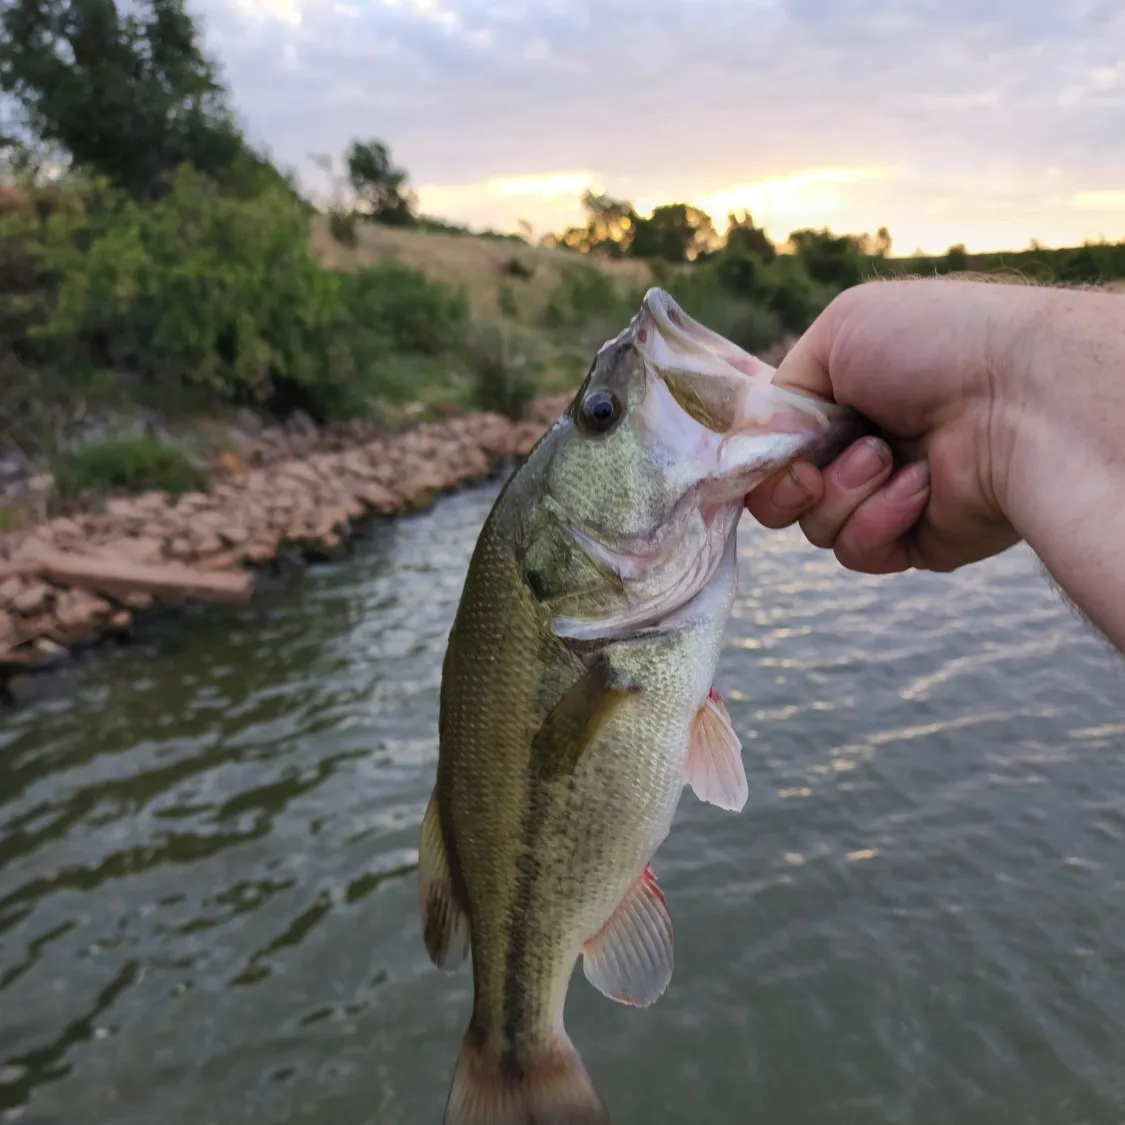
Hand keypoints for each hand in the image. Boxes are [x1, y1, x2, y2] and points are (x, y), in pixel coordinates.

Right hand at [746, 278, 1039, 573]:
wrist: (1017, 395)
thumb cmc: (934, 346)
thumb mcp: (841, 330)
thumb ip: (782, 389)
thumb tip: (757, 445)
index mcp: (842, 400)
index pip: (773, 444)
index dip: (760, 453)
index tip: (765, 449)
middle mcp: (859, 450)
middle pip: (780, 495)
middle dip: (790, 483)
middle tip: (816, 466)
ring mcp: (884, 499)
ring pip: (815, 527)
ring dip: (843, 492)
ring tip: (890, 457)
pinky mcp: (913, 542)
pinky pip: (859, 552)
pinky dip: (879, 520)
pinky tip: (918, 487)